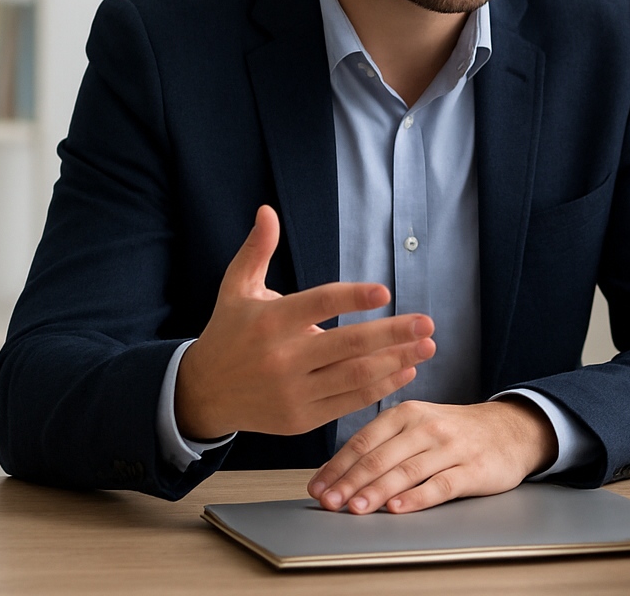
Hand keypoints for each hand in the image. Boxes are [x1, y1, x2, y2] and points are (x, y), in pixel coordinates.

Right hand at [175, 205, 436, 439]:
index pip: (319, 305)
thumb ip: (256, 250)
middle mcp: (282, 359)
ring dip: (396, 361)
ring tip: (427, 346)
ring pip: (354, 376)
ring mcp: (292, 392)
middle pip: (347, 344)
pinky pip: (348, 403)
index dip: (353, 298)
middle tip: (427, 322)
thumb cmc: (228, 333)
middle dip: (393, 334)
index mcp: (270, 321)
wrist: (201, 393)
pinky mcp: (300, 419)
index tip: (386, 292)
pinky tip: (405, 370)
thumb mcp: (236, 289)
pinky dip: (380, 387)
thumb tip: (267, 210)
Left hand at [307, 398, 559, 513]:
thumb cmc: (454, 431)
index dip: (338, 465)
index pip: (365, 440)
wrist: (511, 429)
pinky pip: (441, 484)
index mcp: (408, 413)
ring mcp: (451, 447)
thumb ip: (383, 444)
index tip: (317, 488)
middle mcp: (427, 426)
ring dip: (378, 490)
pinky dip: (417, 497)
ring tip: (356, 508)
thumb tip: (337, 474)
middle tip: (330, 502)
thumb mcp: (418, 424)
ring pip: (407, 470)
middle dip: (351, 481)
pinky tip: (398, 508)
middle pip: (382, 456)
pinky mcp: (473, 468)